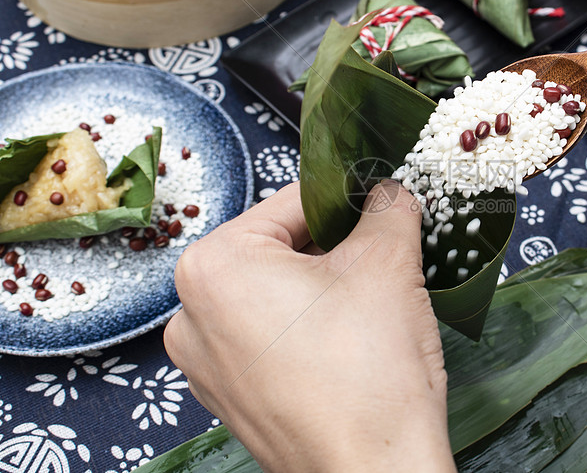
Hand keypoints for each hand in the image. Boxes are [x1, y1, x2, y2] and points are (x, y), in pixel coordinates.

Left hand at [164, 181, 454, 472]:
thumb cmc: (368, 378)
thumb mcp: (388, 264)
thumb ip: (387, 208)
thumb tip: (388, 193)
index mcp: (214, 266)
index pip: (292, 202)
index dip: (348, 199)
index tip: (380, 202)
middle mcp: (193, 315)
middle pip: (281, 250)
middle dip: (337, 248)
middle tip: (385, 257)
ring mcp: (208, 363)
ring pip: (278, 295)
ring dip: (326, 288)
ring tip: (373, 305)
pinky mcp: (233, 397)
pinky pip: (272, 339)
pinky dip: (310, 329)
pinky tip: (352, 342)